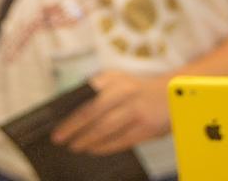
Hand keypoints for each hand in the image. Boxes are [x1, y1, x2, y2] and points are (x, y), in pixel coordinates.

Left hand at [51, 70, 171, 153]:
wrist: (173, 93)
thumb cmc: (136, 91)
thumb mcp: (116, 81)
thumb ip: (96, 92)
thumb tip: (69, 113)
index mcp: (111, 78)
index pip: (83, 95)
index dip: (68, 111)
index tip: (54, 123)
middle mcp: (123, 91)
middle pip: (91, 112)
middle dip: (72, 128)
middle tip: (59, 138)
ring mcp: (136, 109)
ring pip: (104, 127)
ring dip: (86, 139)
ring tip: (74, 146)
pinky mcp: (147, 127)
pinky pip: (121, 140)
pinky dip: (104, 146)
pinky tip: (94, 149)